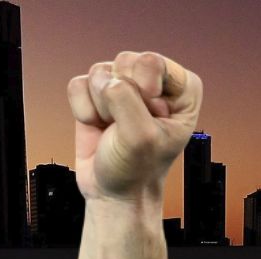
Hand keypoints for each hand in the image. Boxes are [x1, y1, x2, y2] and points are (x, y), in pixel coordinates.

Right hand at [66, 51, 201, 202]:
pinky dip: (83, 111)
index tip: (150, 119)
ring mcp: (123, 85)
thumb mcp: (141, 137)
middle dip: (120, 99)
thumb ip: (125, 99)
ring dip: (101, 108)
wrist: (115, 193)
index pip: (152, 63)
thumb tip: (102, 80)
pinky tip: (98, 128)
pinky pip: (78, 86)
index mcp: (181, 88)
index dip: (144, 91)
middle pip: (124, 62)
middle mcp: (153, 81)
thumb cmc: (138, 169)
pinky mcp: (96, 94)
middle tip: (129, 127)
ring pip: (99, 72)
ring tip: (114, 130)